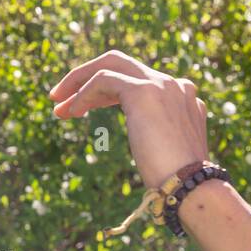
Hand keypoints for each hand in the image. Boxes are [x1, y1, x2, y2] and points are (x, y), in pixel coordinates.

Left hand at [48, 49, 208, 189]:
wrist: (191, 187)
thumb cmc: (180, 183)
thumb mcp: (171, 151)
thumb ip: (162, 134)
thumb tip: (149, 142)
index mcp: (185, 98)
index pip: (139, 80)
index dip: (106, 92)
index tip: (83, 108)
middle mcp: (175, 85)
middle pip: (122, 63)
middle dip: (87, 76)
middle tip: (62, 96)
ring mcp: (161, 85)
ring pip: (109, 66)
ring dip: (78, 84)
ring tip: (59, 107)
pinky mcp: (144, 91)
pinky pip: (102, 80)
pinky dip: (83, 94)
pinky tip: (72, 111)